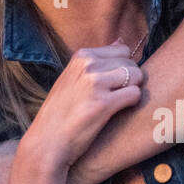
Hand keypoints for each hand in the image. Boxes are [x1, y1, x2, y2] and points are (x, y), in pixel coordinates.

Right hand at [21, 43, 143, 171]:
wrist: (47, 142)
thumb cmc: (61, 112)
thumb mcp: (73, 78)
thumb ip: (97, 60)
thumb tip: (122, 41)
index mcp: (81, 56)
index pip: (122, 50)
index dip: (123, 67)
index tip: (114, 83)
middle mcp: (88, 64)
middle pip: (131, 63)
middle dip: (131, 79)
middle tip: (116, 97)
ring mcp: (95, 82)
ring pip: (136, 76)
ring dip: (133, 91)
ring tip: (118, 104)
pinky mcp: (103, 103)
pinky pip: (135, 94)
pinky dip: (132, 104)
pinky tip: (118, 112)